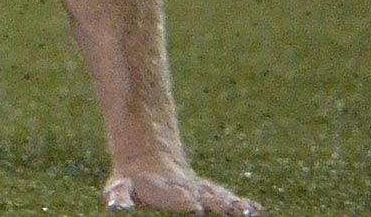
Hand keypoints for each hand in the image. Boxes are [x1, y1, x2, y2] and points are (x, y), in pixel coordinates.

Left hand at [104, 167, 257, 212]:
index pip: (178, 198)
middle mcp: (189, 191)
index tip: (195, 207)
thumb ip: (119, 196)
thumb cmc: (133, 182)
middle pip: (206, 198)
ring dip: (235, 206)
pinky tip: (256, 209)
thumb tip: (114, 206)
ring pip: (222, 198)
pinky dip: (244, 205)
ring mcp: (203, 192)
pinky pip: (230, 200)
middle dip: (218, 206)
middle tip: (230, 211)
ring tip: (249, 212)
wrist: (150, 159)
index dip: (184, 202)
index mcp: (166, 191)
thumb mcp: (121, 187)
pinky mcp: (213, 195)